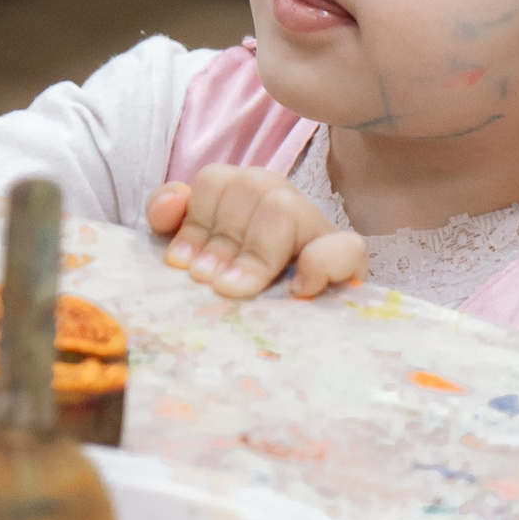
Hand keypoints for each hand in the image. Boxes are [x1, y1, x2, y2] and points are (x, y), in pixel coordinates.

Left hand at [145, 164, 367, 300]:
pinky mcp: (349, 265)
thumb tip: (173, 204)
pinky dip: (320, 264)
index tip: (180, 263)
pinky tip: (298, 291)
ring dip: (255, 252)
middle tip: (206, 282)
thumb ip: (169, 218)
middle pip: (250, 187)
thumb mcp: (191, 253)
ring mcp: (317, 231)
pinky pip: (346, 246)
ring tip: (237, 291)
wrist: (286, 340)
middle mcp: (281, 202)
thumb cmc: (229, 292)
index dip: (194, 219)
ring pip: (286, 208)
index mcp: (243, 195)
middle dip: (221, 240)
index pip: (216, 178)